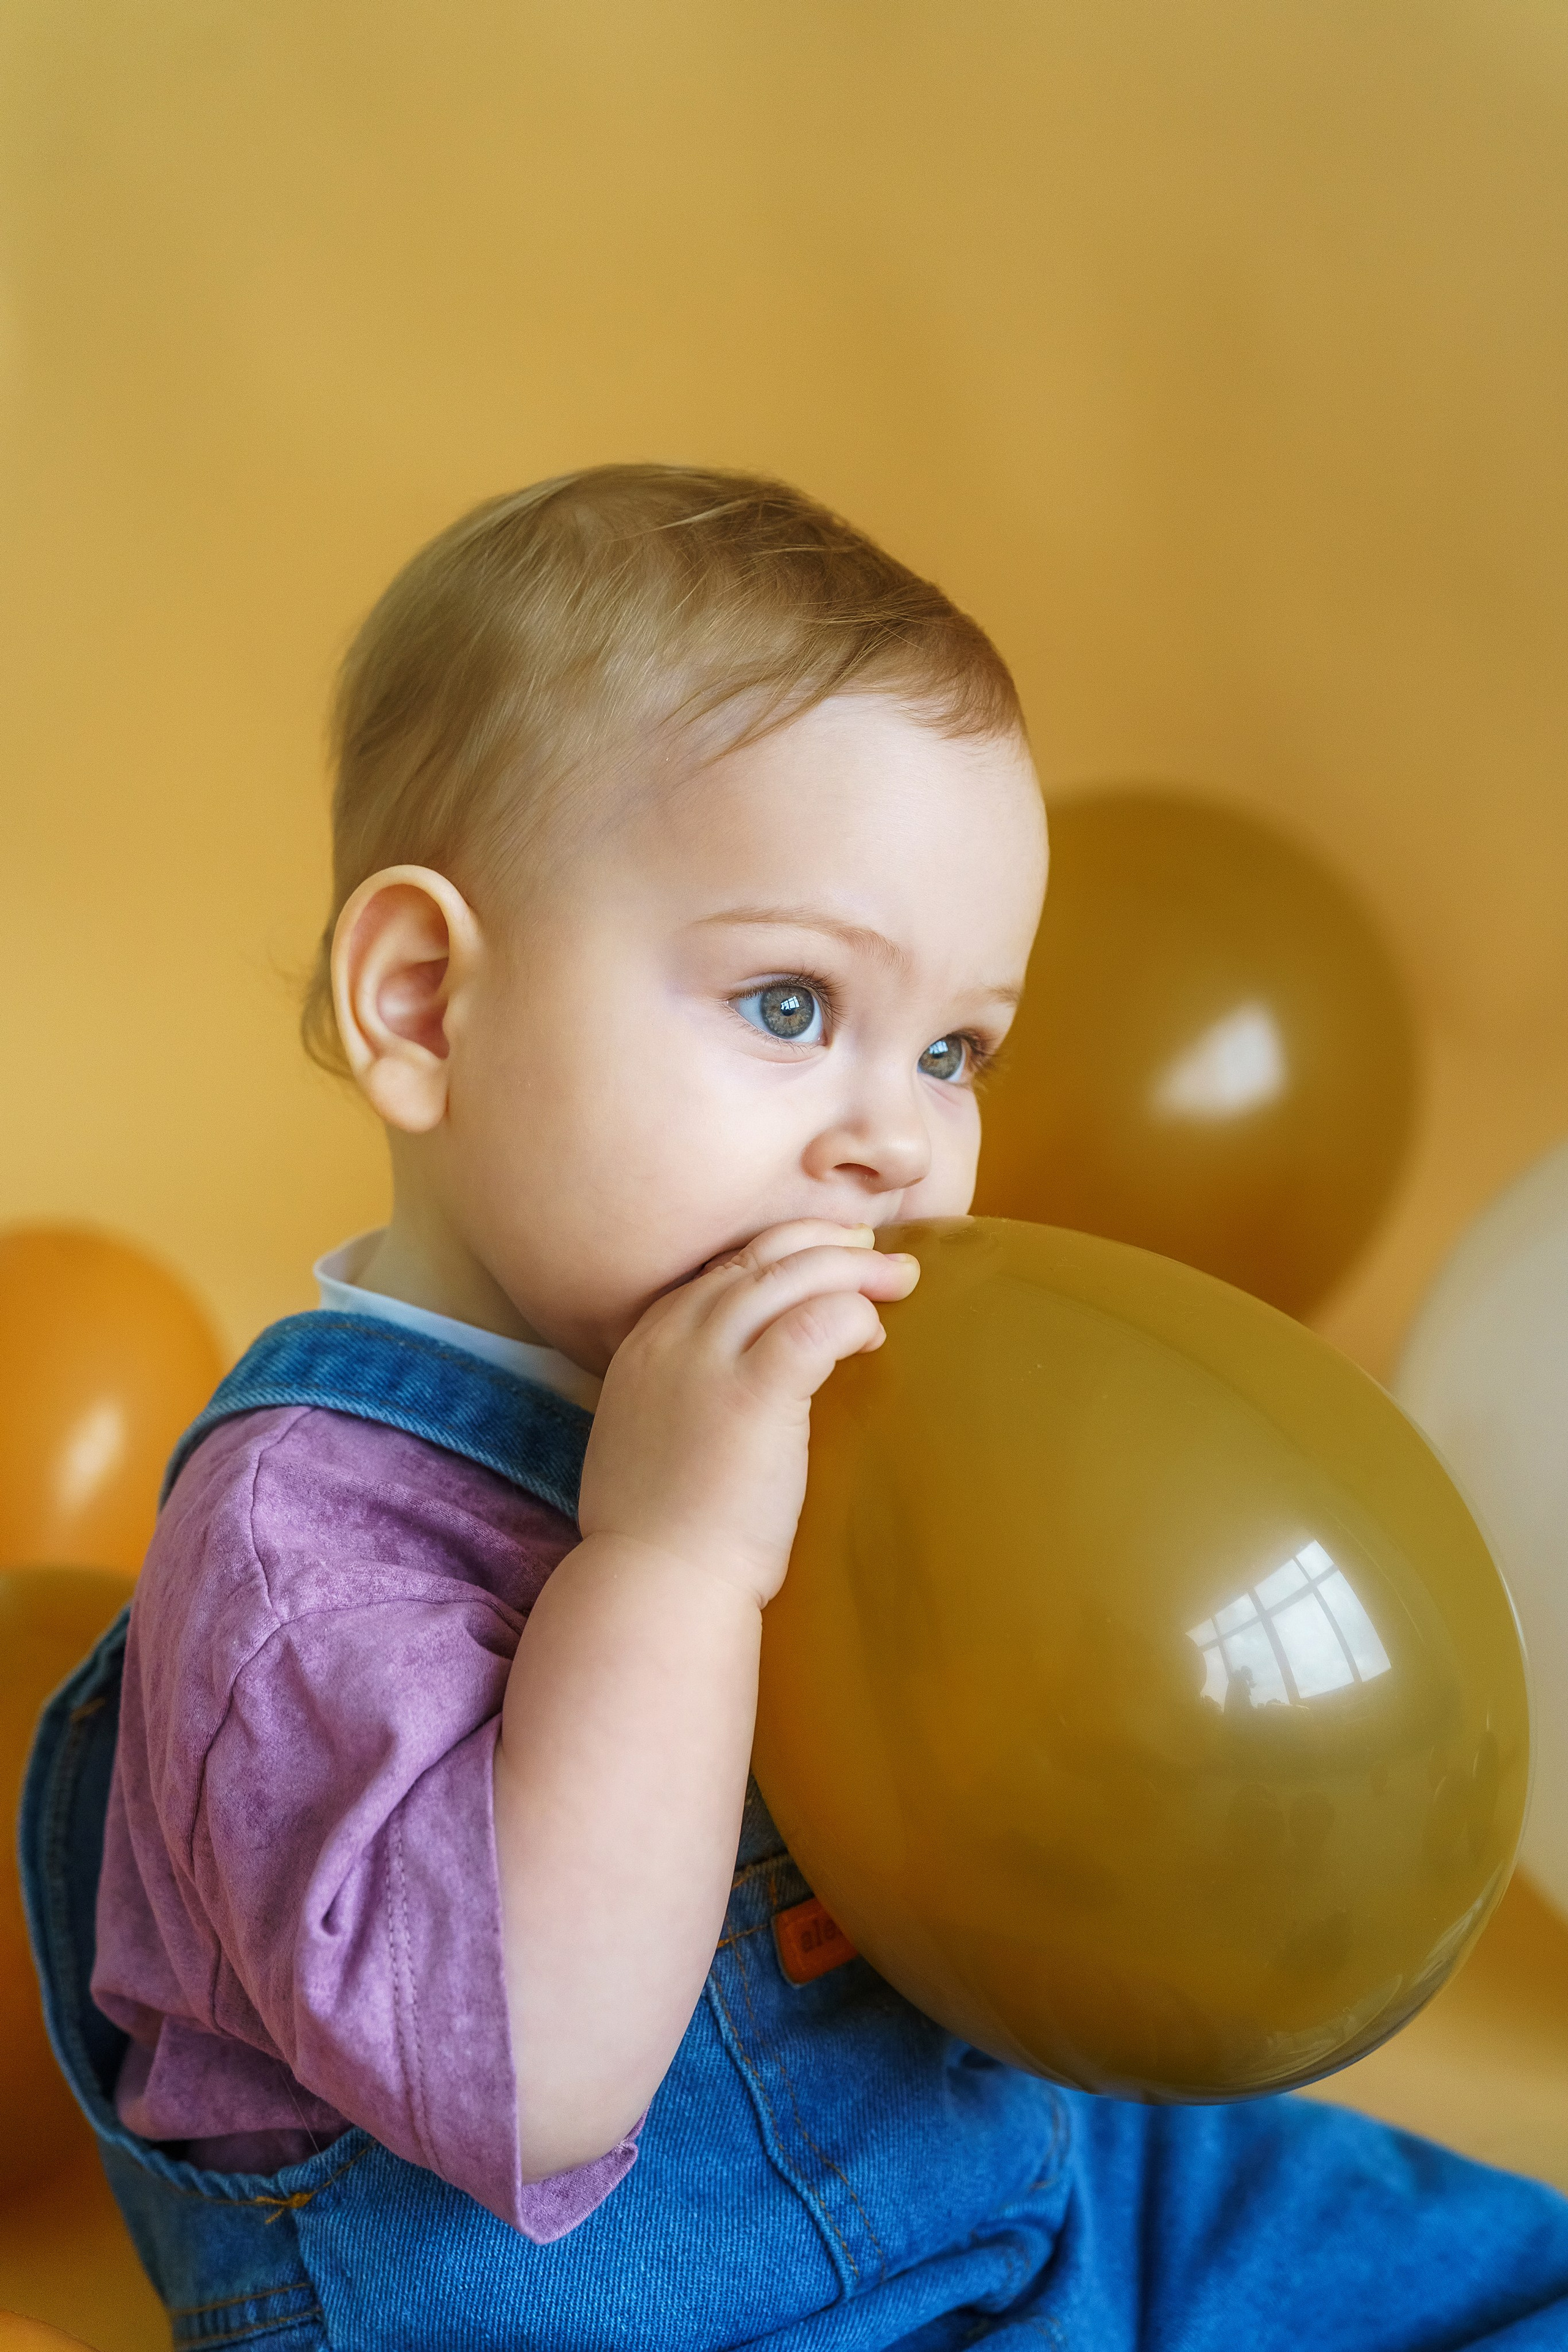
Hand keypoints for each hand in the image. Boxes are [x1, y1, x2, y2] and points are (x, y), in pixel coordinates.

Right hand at [576, 1220, 918, 1605]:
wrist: (656, 1582)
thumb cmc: (662, 1530)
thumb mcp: (649, 1435)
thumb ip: (681, 1392)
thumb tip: (726, 1388)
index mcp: (646, 1343)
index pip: (723, 1269)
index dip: (782, 1255)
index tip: (825, 1261)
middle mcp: (673, 1336)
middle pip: (761, 1257)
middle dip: (826, 1245)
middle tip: (874, 1253)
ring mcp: (709, 1359)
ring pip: (792, 1274)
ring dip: (854, 1270)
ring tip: (899, 1279)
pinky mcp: (754, 1391)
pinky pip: (817, 1322)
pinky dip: (853, 1316)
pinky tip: (873, 1336)